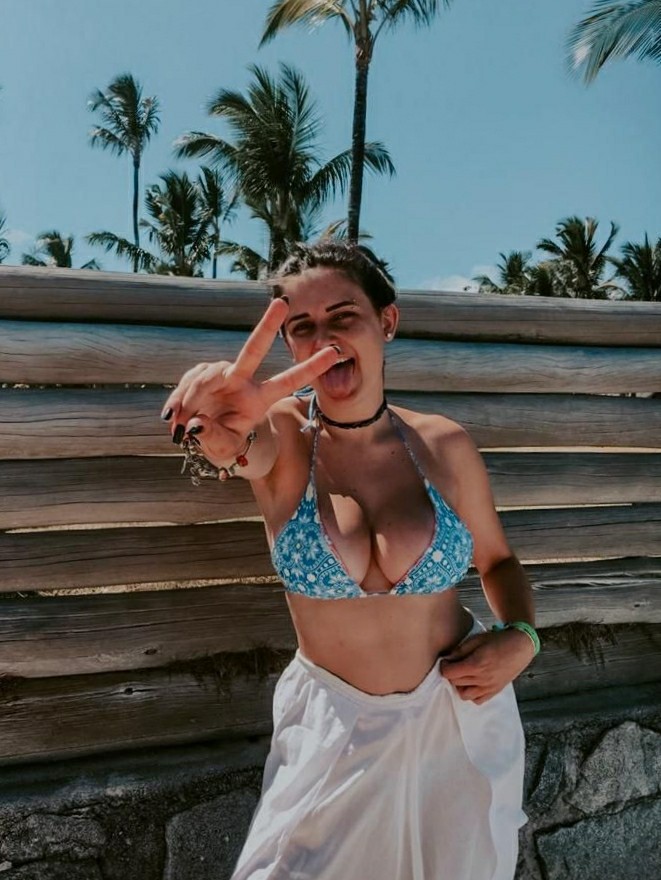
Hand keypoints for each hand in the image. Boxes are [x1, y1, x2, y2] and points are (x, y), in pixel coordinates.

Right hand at [161, 298, 339, 460]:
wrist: (200, 436)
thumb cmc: (221, 443)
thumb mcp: (221, 448)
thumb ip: (211, 437)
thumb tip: (196, 424)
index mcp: (259, 400)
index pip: (288, 381)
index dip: (310, 367)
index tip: (334, 352)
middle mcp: (243, 381)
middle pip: (254, 349)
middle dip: (267, 326)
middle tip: (282, 304)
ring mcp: (222, 374)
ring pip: (208, 375)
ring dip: (192, 398)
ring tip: (179, 423)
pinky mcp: (201, 373)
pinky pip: (190, 381)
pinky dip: (179, 399)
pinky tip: (174, 416)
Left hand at [439, 628, 535, 704]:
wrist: (520, 647)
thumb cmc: (498, 640)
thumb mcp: (476, 640)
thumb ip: (460, 651)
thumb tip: (448, 659)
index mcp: (476, 664)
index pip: (449, 673)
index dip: (444, 666)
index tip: (446, 661)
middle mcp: (482, 679)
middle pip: (455, 683)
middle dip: (451, 673)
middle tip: (454, 665)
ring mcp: (489, 687)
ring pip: (464, 695)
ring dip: (459, 685)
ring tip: (463, 675)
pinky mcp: (495, 691)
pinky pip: (477, 700)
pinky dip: (472, 694)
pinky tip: (473, 683)